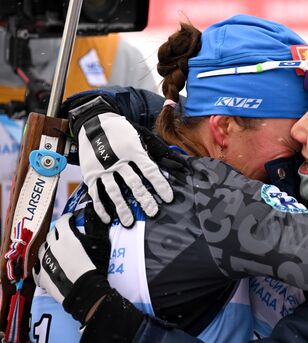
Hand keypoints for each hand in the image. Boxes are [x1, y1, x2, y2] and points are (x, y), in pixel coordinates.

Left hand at [33, 210, 111, 323]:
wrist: (84, 290)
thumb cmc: (95, 268)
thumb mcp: (98, 248)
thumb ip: (93, 236)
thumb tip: (98, 227)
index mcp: (67, 237)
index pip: (63, 221)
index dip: (67, 218)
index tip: (71, 218)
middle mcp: (53, 246)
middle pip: (52, 234)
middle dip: (57, 232)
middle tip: (64, 235)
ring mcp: (44, 260)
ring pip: (42, 248)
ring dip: (48, 247)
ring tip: (54, 251)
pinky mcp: (41, 275)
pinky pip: (37, 268)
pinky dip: (41, 266)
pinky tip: (45, 267)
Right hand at [73, 97, 173, 226]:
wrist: (94, 120)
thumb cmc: (123, 131)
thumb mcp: (142, 136)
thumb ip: (159, 152)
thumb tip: (181, 164)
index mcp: (134, 151)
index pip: (150, 170)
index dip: (160, 185)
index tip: (168, 198)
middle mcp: (118, 160)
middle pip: (133, 183)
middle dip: (144, 199)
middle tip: (152, 213)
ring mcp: (103, 168)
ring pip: (114, 191)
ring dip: (122, 207)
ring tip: (129, 222)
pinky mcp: (90, 173)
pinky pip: (95, 193)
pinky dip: (101, 207)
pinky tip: (108, 218)